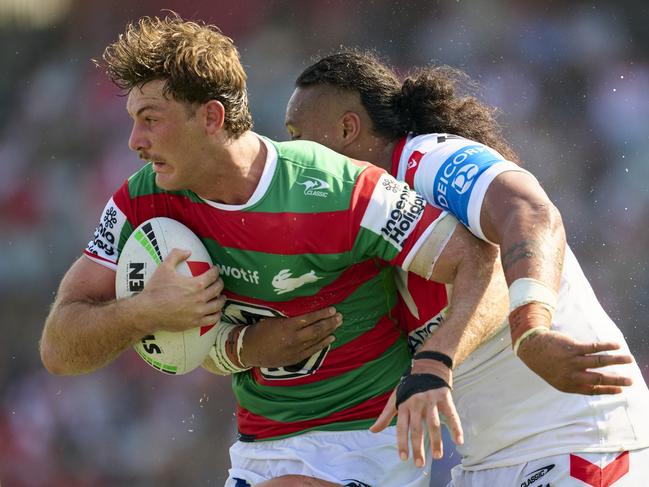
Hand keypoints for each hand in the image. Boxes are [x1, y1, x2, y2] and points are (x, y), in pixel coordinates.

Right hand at [134, 248, 224, 333]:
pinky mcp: (195, 322)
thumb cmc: (156, 290)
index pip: (213, 276)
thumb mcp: (164, 268)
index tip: (215, 270)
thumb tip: (187, 251)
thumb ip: (175, 255)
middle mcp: (200, 298)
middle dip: (219, 284)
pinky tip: (216, 312)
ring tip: (221, 297)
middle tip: (218, 282)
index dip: (216, 271)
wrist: (148, 312)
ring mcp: (199, 312)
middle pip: (218, 289)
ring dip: (221, 299)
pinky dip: (217, 315)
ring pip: (218, 305)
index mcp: (196, 284)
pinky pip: (212, 319)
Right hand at [240, 308, 341, 366]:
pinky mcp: (295, 359)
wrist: (249, 351)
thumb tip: (304, 309)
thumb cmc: (259, 331)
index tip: (332, 309)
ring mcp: (295, 350)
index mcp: (286, 327)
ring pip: (316, 340)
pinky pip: (312, 350)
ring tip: (338, 324)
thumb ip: (288, 317)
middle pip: (316, 330)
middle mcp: (293, 339)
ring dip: (329, 332)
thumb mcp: (272, 319)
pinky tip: (331, 338)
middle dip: (329, 322)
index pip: (309, 319)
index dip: (322, 314)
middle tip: (339, 316)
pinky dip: (323, 344)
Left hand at [369, 365, 462, 467]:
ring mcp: (431, 400)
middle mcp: (417, 403)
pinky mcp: (444, 397)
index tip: (403, 458)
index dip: (402, 442)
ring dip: (436, 441)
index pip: (402, 427)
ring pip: (434, 424)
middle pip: (417, 428)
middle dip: (418, 447)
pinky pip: (451, 415)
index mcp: (404, 404)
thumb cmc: (409, 385)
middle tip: (419, 464)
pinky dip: (456, 427)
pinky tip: (458, 440)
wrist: (427, 365)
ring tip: (437, 456)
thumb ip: (385, 416)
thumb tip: (372, 431)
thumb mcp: (395, 398)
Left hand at [517, 329, 632, 394]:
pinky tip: (617, 346)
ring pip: (599, 362)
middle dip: (616, 380)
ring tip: (629, 359)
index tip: (621, 390)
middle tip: (630, 381)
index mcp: (569, 385)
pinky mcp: (572, 347)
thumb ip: (575, 383)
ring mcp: (572, 360)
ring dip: (616, 360)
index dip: (608, 391)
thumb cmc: (547, 365)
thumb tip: (597, 386)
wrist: (531, 349)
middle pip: (599, 378)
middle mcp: (572, 375)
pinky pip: (593, 347)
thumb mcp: (558, 380)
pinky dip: (606, 346)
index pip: (593, 390)